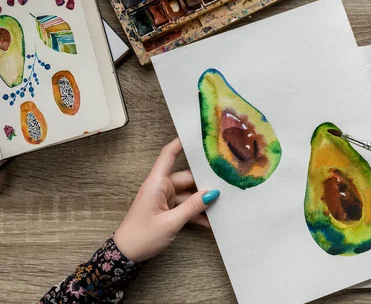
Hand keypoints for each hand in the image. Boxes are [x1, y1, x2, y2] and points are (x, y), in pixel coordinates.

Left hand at [113, 138, 219, 262]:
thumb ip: (192, 207)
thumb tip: (212, 193)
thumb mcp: (170, 222)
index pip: (168, 155)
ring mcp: (164, 198)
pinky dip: (195, 212)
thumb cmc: (141, 236)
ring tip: (220, 205)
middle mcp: (160, 187)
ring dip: (202, 201)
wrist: (125, 255)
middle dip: (204, 182)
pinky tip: (210, 220)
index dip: (180, 143)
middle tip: (224, 184)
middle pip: (186, 177)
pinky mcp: (166, 209)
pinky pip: (185, 206)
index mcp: (156, 183)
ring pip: (189, 193)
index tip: (196, 135)